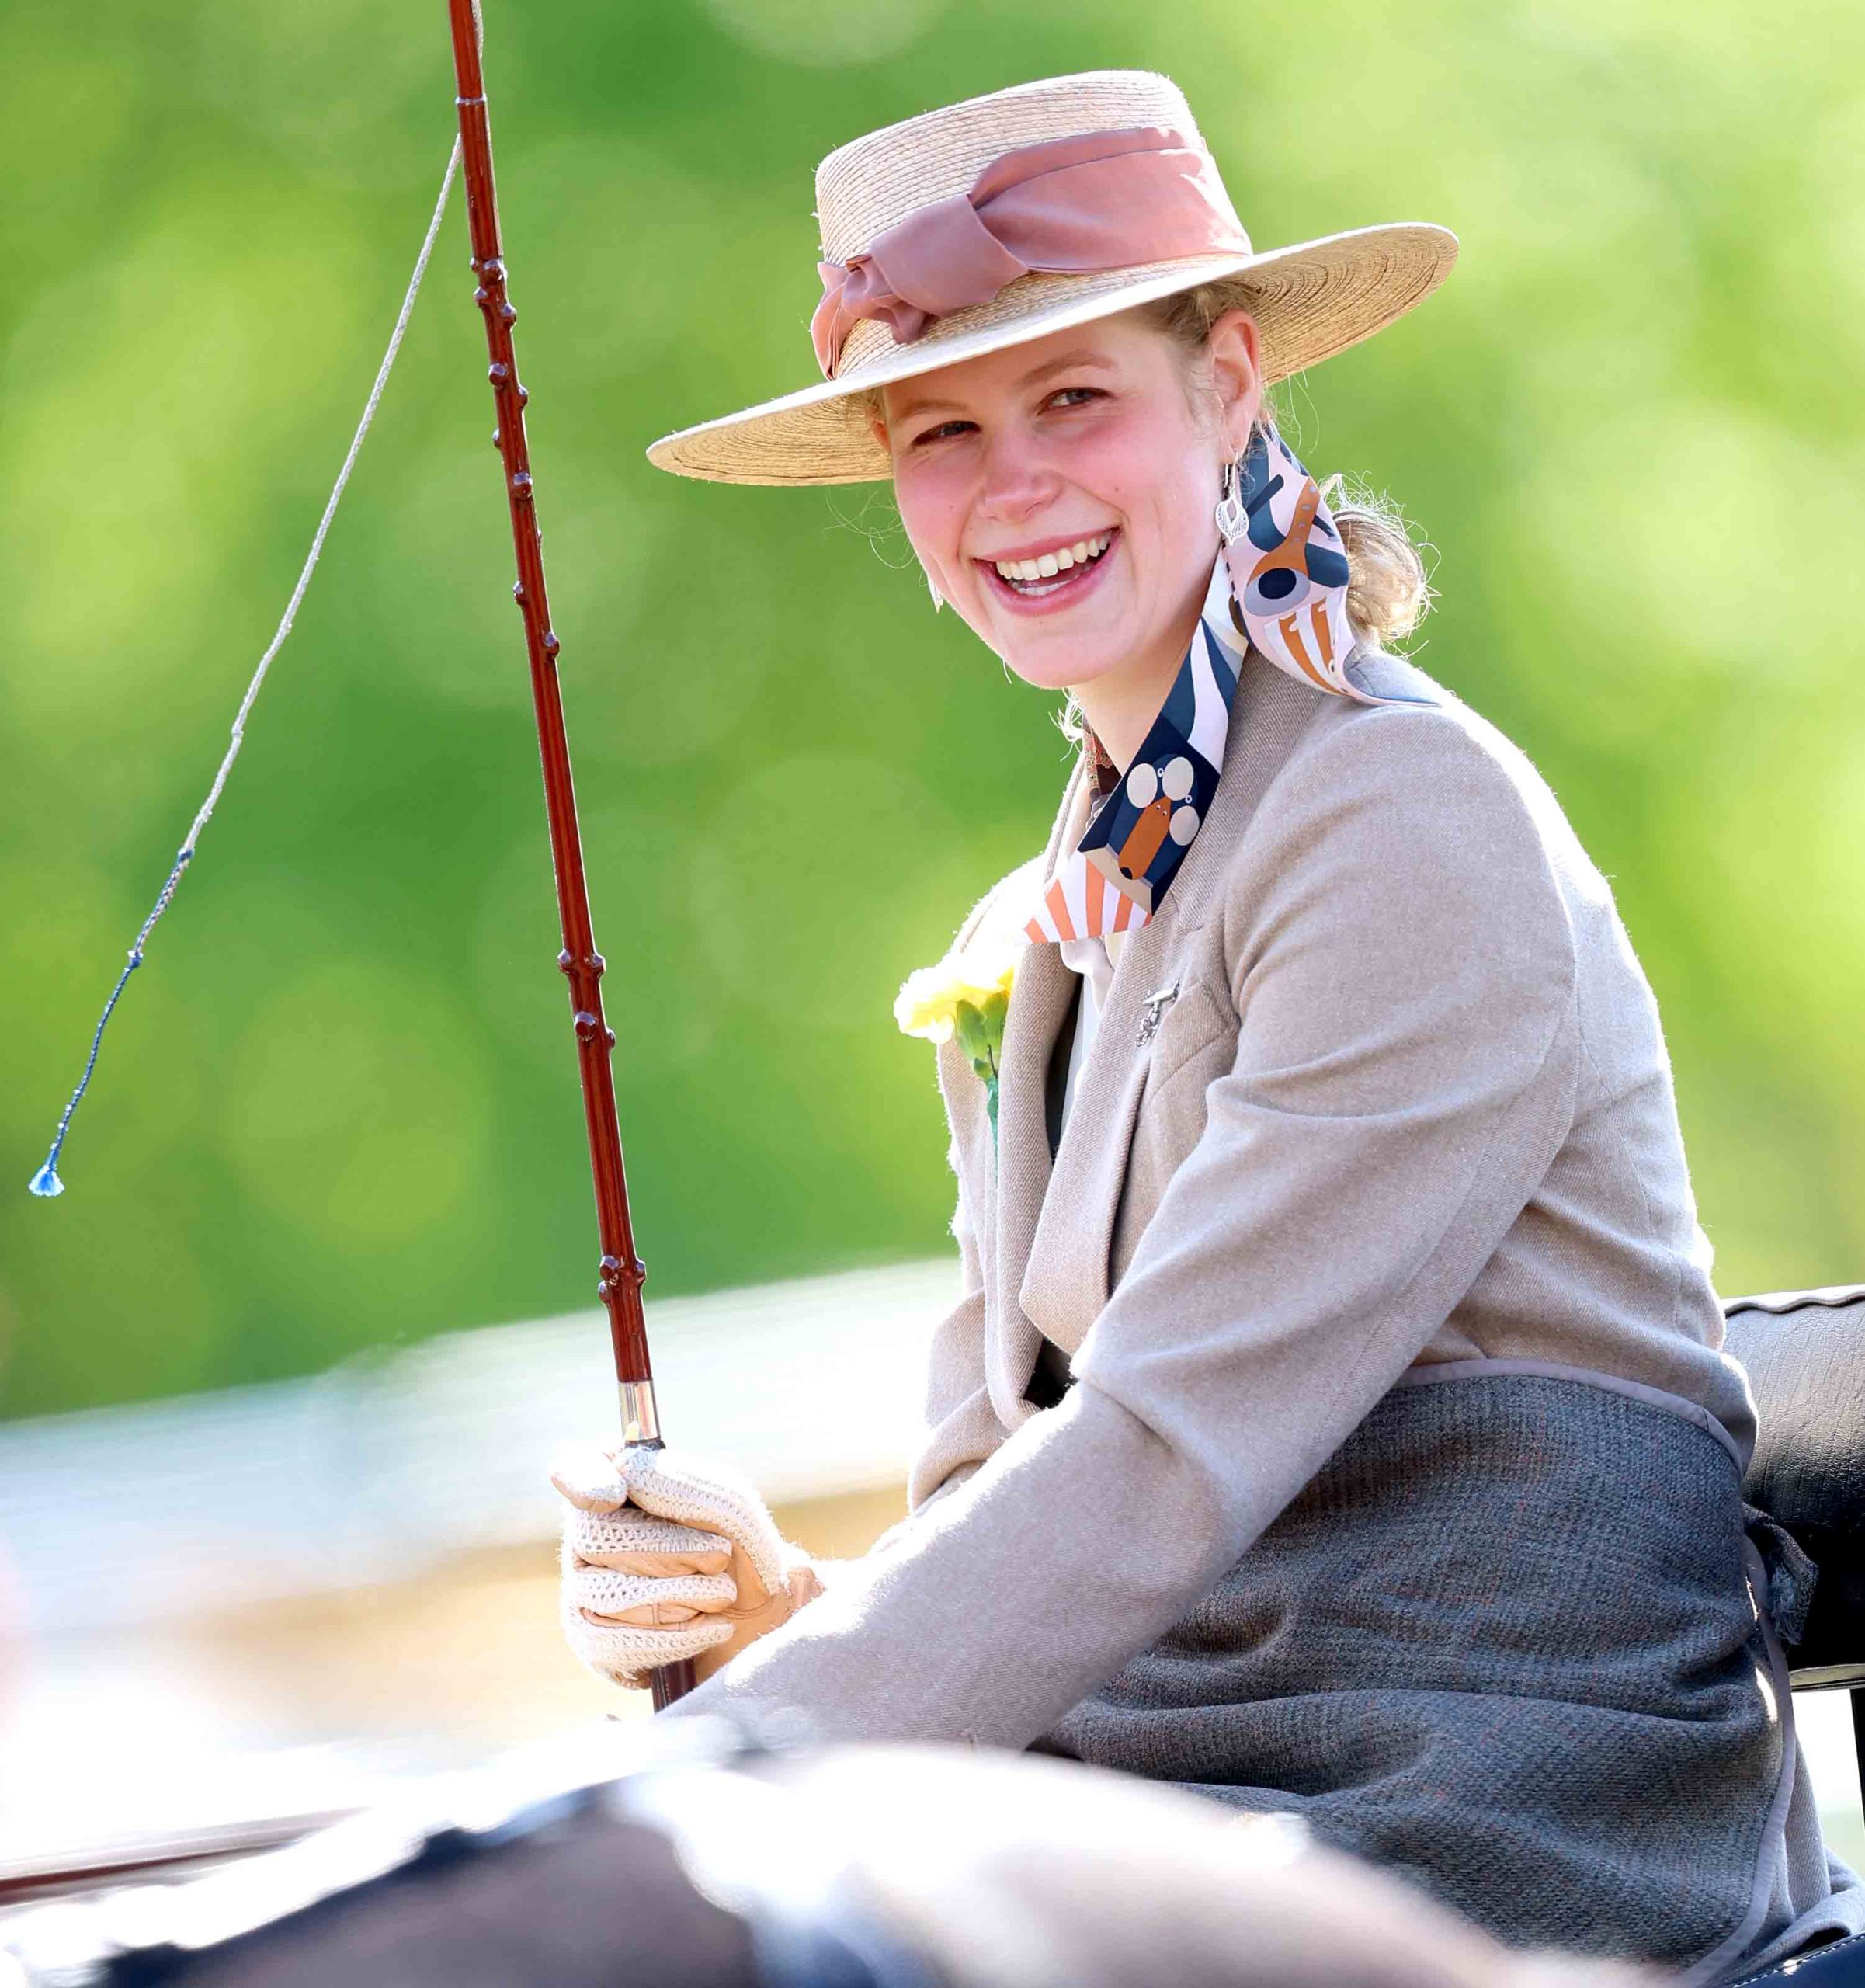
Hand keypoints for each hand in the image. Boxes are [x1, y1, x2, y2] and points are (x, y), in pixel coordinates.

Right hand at [551, 1443, 822, 1689]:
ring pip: (607, 1592)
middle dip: (668, 1551)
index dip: (583, 1480)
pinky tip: (713, 1626)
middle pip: (595, 1537)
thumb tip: (625, 1471)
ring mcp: (583, 1589)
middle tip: (720, 1556)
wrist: (761, 1618)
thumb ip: (682, 1485)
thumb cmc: (741, 1547)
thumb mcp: (731, 1508)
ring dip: (681, 1595)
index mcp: (620, 1483)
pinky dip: (675, 1635)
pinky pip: (615, 1642)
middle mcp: (590, 1534)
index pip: (576, 1469)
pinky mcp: (594, 1642)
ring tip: (722, 1593)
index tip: (613, 1494)